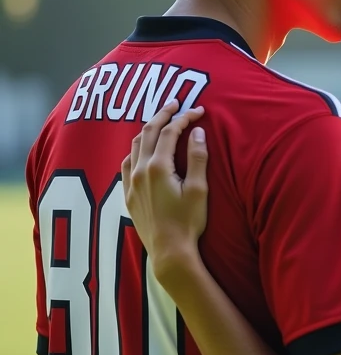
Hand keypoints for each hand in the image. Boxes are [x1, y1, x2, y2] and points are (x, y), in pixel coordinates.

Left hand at [121, 100, 207, 287]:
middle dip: (163, 114)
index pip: (171, 131)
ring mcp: (131, 182)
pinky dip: (136, 150)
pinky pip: (126, 163)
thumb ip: (198, 158)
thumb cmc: (187, 222)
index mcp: (158, 167)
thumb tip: (197, 132)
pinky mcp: (128, 194)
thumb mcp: (199, 189)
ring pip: (135, 145)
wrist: (169, 251)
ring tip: (160, 121)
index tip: (198, 111)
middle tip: (176, 103)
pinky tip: (142, 151)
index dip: (185, 117)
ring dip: (148, 129)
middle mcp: (140, 170)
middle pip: (149, 132)